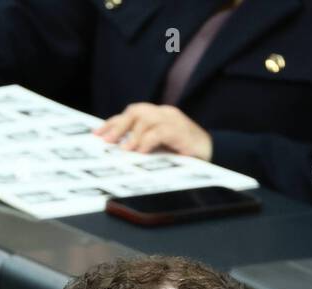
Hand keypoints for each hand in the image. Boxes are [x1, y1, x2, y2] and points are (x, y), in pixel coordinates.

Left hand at [95, 103, 212, 160]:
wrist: (214, 154)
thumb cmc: (184, 154)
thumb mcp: (159, 149)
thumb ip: (142, 145)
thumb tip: (118, 151)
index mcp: (157, 116)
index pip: (131, 114)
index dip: (112, 123)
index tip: (96, 134)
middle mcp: (164, 113)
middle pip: (136, 111)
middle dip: (118, 126)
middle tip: (106, 141)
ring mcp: (174, 120)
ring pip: (146, 119)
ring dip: (132, 135)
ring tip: (124, 150)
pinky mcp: (182, 131)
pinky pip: (160, 132)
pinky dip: (148, 141)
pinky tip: (140, 152)